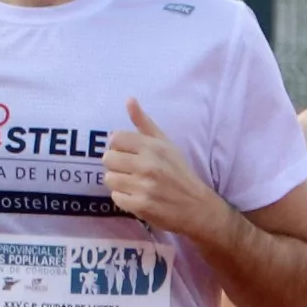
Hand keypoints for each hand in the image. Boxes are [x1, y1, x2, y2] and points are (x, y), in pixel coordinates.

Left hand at [102, 97, 229, 240]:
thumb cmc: (179, 173)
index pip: (115, 139)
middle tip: (132, 171)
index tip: (130, 154)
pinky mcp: (141, 206)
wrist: (198, 207)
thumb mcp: (166, 144)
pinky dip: (125, 199)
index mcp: (153, 147)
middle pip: (108, 159)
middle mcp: (148, 165)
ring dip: (120, 183)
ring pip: (109, 179)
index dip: (119, 147)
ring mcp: (144, 187)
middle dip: (117, 165)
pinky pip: (116, 198)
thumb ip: (144, 122)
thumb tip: (129, 99)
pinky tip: (138, 197)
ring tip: (135, 185)